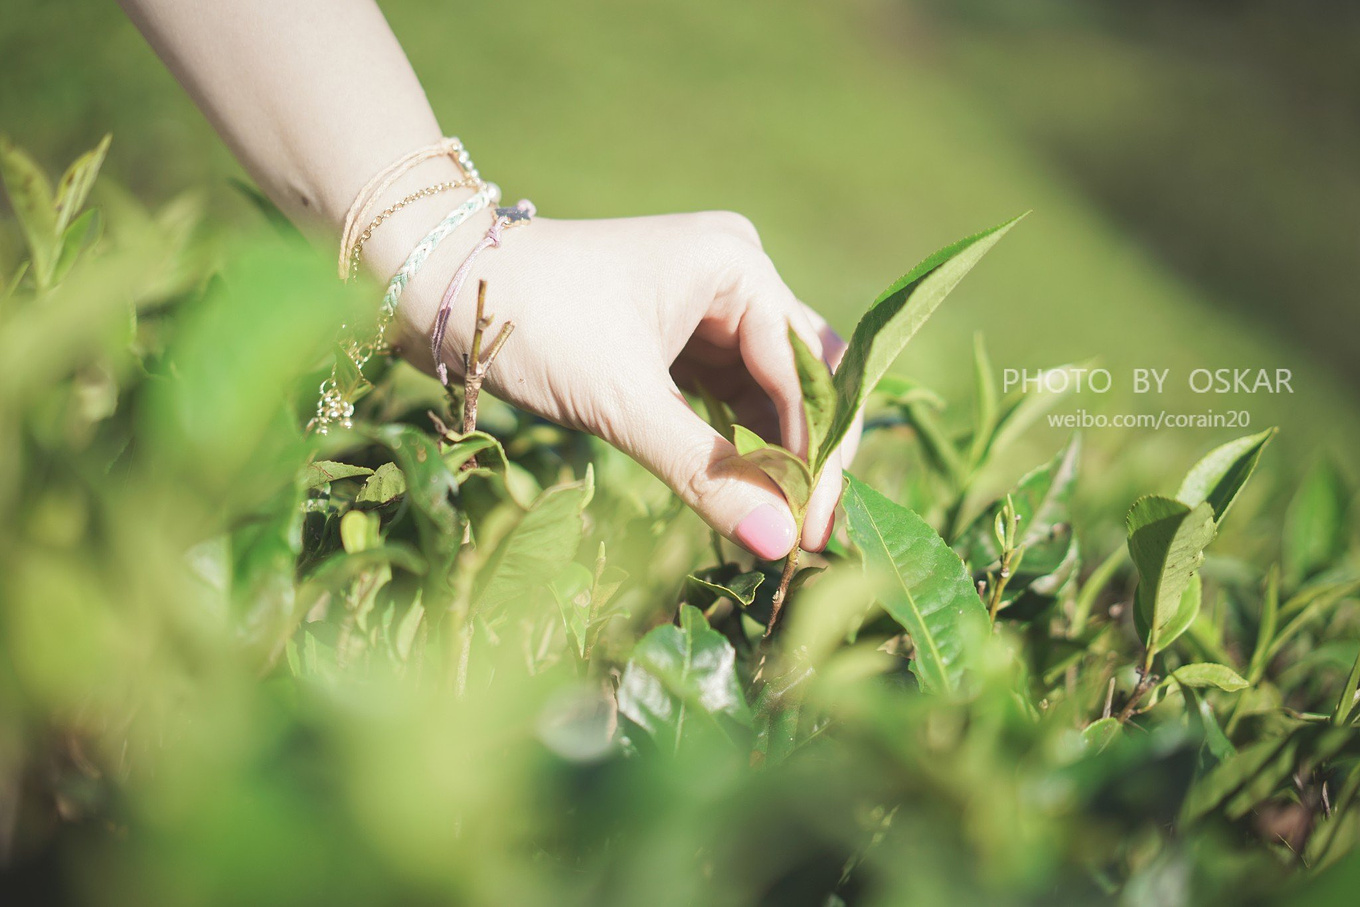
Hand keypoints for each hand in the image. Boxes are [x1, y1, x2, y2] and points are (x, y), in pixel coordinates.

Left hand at [386, 209, 862, 559]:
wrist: (442, 284)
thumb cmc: (534, 323)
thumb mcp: (621, 403)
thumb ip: (704, 473)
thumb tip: (778, 545)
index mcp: (738, 266)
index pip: (809, 373)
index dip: (818, 456)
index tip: (816, 530)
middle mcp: (737, 274)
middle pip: (805, 377)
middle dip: (808, 455)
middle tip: (809, 536)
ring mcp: (710, 302)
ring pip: (771, 391)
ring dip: (775, 455)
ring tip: (778, 526)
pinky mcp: (680, 331)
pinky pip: (732, 393)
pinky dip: (738, 443)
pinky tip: (744, 492)